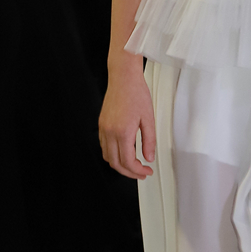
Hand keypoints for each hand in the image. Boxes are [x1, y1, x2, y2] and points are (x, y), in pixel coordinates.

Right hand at [99, 63, 155, 179]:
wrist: (123, 78)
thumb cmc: (136, 94)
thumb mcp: (148, 119)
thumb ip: (149, 141)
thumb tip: (149, 157)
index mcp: (122, 132)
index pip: (128, 161)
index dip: (138, 171)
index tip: (147, 171)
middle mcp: (110, 132)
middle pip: (115, 163)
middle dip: (129, 172)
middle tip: (141, 173)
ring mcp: (103, 129)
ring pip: (107, 156)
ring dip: (120, 165)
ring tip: (134, 165)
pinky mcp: (102, 125)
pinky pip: (104, 147)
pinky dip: (113, 155)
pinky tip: (124, 153)